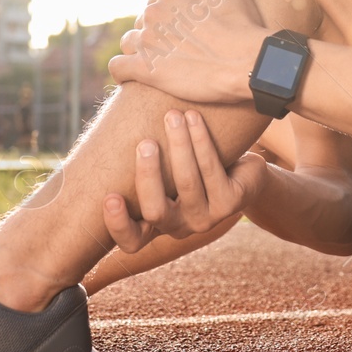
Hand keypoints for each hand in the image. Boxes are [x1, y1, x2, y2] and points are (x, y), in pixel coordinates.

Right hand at [102, 109, 268, 253]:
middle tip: (145, 143)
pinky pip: (211, 170)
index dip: (118, 224)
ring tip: (173, 115)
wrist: (241, 172)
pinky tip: (194, 118)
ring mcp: (207, 218)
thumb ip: (140, 159)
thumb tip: (109, 110)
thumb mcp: (164, 167)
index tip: (110, 196)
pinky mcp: (231, 204)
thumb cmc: (191, 165)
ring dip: (178, 145)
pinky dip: (201, 140)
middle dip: (148, 175)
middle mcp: (179, 226)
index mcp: (156, 224)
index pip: (132, 241)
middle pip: (156, 211)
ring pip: (186, 184)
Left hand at [107, 0, 269, 103]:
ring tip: (164, 62)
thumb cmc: (241, 21)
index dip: (170, 15)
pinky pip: (118, 67)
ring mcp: (146, 40)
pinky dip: (124, 71)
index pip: (155, 0)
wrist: (248, 61)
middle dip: (157, 32)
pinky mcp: (144, 68)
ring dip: (142, 50)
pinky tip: (138, 74)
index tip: (187, 29)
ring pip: (129, 42)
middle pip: (143, 21)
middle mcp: (152, 11)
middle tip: (181, 47)